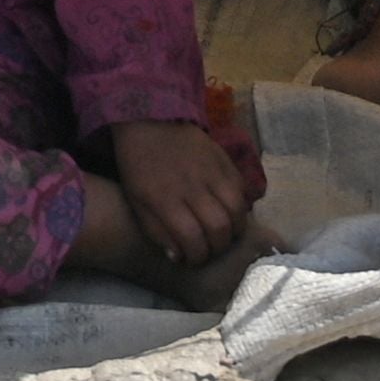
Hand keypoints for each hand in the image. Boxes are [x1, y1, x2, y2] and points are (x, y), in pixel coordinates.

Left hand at [108, 117, 250, 266]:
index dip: (197, 256)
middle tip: (211, 248)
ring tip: (225, 233)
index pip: (193, 239)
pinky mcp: (224, 159)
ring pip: (237, 210)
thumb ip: (156, 231)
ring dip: (234, 229)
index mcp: (164, 199)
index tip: (194, 259)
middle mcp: (191, 186)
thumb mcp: (136, 202)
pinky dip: (240, 206)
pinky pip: (242, 189)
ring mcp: (211, 171)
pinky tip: (230, 211)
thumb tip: (179, 257)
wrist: (148, 121)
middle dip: (218, 247)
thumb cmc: (138, 166)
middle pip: (220, 228)